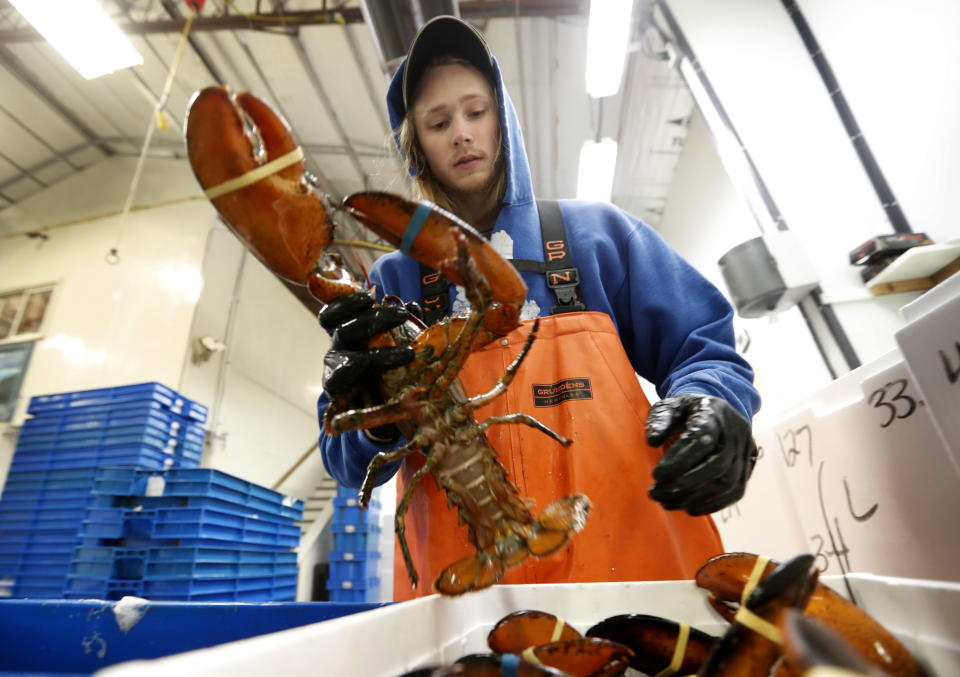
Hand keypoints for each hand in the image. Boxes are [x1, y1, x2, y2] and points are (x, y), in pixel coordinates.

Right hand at [320, 293, 414, 440]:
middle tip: (401, 316)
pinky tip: (379, 373)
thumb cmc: (389, 371)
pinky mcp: (336, 390)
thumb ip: (404, 325)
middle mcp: (338, 347)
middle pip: (343, 327)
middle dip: (372, 319)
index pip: (336, 312)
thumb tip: (413, 305)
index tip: (371, 296)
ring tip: (408, 354)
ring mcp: (334, 368)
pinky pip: (339, 379)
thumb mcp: (397, 344)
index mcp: (348, 332)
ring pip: (347, 354)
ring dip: (379, 352)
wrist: (382, 410)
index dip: (347, 302)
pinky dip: (360, 373)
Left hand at [646, 394, 757, 515]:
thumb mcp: (669, 407)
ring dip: (695, 498)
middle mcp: (735, 431)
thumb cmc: (686, 412)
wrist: (715, 412)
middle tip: (656, 493)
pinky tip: (689, 508)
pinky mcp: (748, 467)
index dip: (680, 460)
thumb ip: (660, 420)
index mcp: (714, 412)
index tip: (656, 475)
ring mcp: (745, 450)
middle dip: (684, 484)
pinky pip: (735, 492)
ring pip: (727, 482)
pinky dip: (712, 504)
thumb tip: (653, 441)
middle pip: (717, 464)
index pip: (702, 439)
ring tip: (667, 503)